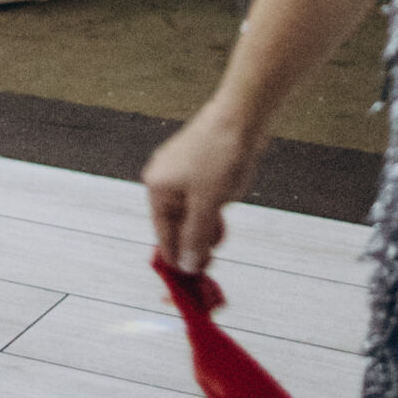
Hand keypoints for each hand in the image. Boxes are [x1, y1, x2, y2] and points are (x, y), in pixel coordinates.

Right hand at [144, 98, 261, 273]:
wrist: (240, 116)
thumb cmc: (220, 157)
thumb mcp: (208, 204)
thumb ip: (196, 237)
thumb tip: (186, 267)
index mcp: (157, 188)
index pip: (164, 236)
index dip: (178, 259)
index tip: (192, 280)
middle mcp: (163, 180)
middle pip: (176, 225)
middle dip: (194, 243)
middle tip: (211, 260)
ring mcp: (179, 172)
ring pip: (189, 213)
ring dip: (204, 228)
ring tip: (219, 236)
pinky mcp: (196, 166)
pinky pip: (198, 199)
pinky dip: (208, 211)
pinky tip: (221, 216)